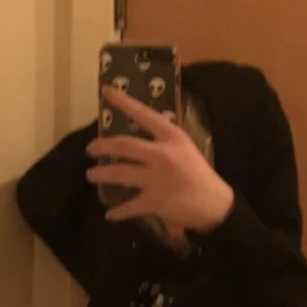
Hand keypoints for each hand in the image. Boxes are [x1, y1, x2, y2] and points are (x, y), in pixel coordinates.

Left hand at [85, 86, 234, 232]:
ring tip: (91, 174)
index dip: (123, 102)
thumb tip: (138, 142)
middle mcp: (162, 154)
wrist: (216, 204)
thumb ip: (164, 143)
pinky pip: (129, 206)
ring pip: (119, 173)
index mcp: (172, 137)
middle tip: (90, 148)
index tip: (107, 91)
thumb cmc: (200, 175)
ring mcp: (156, 178)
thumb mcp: (185, 149)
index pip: (144, 114)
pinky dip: (117, 212)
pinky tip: (109, 215)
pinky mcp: (154, 201)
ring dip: (101, 174)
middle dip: (102, 146)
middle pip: (123, 145)